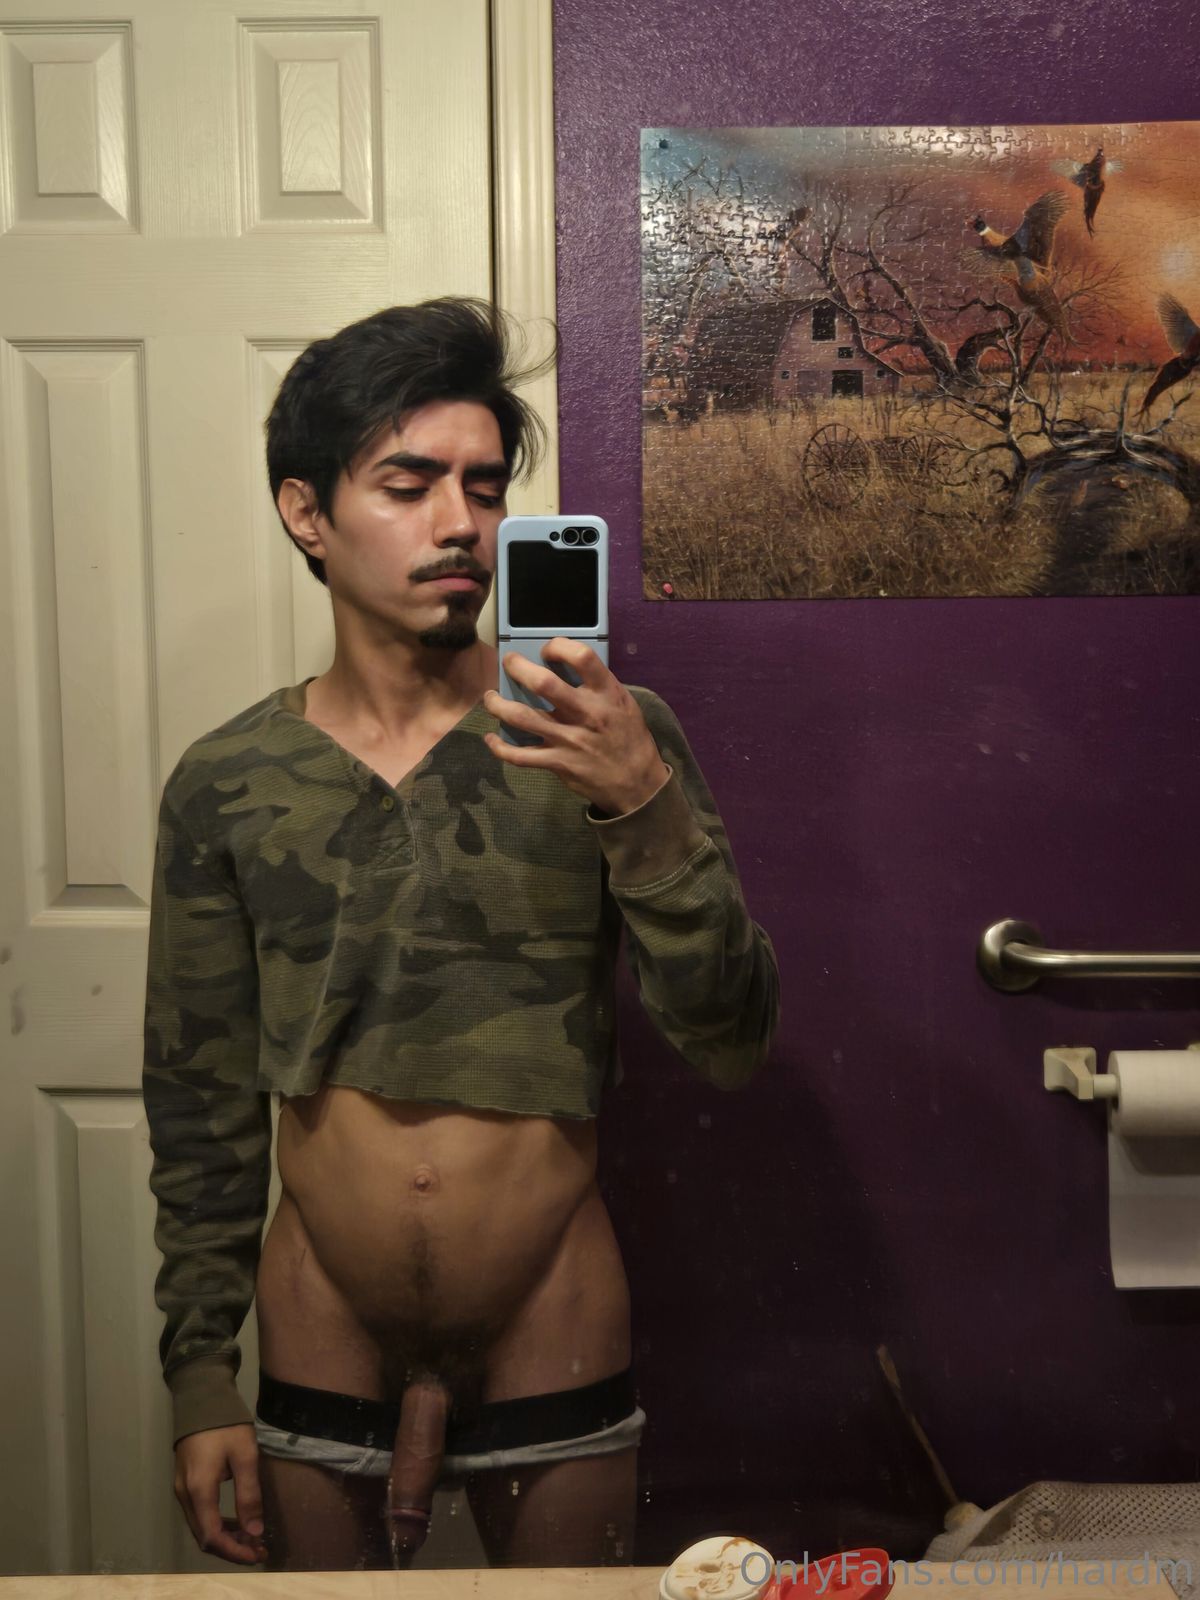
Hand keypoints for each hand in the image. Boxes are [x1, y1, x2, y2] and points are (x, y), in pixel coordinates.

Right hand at [174, 1423, 267, 1564]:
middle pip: (204, 1536)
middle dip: (231, 1548)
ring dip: (225, 1536)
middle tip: (259, 1549)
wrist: (200, 1396)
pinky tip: (236, 1520)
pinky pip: (198, 1513)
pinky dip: (217, 1522)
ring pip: (200, 1526)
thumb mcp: (245, 1455)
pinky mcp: (184, 1481)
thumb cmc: (225, 1423)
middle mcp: (185, 1495)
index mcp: (199, 1490)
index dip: (234, 1551)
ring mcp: (181, 1488)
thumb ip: (249, 1494)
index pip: (213, 1537)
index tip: (257, 1554)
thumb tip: (255, 1531)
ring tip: (252, 1538)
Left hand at [483, 638, 668, 815]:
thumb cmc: (629, 738)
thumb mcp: (623, 704)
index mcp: (606, 694)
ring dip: (498, 705)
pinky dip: (500, 747)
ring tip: (491, 698)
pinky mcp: (558, 763)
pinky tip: (492, 738)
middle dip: (518, 668)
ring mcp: (569, 740)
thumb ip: (598, 686)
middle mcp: (585, 714)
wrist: (637, 784)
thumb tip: (566, 667)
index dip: (558, 646)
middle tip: (509, 663)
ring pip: (521, 717)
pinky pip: (520, 755)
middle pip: (542, 683)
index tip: (547, 650)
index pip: (581, 657)